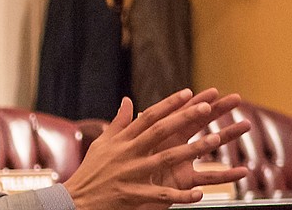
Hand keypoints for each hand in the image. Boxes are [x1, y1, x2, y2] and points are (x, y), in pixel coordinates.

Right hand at [63, 89, 250, 209]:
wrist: (77, 199)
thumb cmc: (92, 170)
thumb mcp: (103, 143)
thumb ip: (119, 122)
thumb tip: (127, 101)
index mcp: (123, 139)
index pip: (149, 116)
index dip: (169, 104)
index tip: (189, 93)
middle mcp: (129, 153)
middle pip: (161, 131)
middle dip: (185, 118)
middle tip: (207, 106)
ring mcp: (132, 174)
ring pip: (166, 159)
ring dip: (192, 150)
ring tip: (215, 140)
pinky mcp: (134, 195)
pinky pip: (161, 195)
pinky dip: (180, 195)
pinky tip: (199, 194)